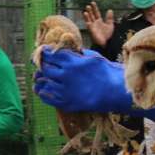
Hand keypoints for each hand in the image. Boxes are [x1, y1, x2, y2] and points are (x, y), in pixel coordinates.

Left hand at [34, 48, 154, 119]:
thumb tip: (71, 51)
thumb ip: (80, 54)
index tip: (43, 52)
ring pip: (43, 82)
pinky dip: (42, 92)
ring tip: (39, 77)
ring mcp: (65, 90)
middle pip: (45, 68)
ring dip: (40, 78)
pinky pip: (47, 97)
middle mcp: (66, 75)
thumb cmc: (108, 73)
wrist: (115, 92)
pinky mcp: (66, 102)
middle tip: (39, 63)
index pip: (52, 55)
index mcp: (73, 62)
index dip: (45, 52)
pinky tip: (42, 89)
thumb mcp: (95, 57)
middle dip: (41, 64)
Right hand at [83, 2, 114, 46]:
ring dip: (87, 14)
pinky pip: (88, 24)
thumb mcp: (110, 25)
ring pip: (89, 19)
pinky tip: (86, 15)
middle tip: (88, 5)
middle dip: (90, 10)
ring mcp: (92, 26)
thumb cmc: (108, 35)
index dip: (95, 8)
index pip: (96, 13)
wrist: (107, 43)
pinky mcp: (91, 30)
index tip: (93, 2)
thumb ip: (109, 18)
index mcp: (99, 21)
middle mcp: (95, 23)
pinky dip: (87, 19)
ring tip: (86, 9)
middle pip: (92, 15)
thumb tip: (110, 10)